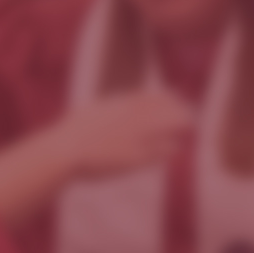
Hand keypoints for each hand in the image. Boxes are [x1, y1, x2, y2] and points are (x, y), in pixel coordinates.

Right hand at [0, 89, 193, 224]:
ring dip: (181, 128)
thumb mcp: (94, 110)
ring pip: (173, 127)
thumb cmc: (73, 133)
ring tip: (185, 131)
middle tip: (189, 118)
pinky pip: (166, 150)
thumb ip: (114, 106)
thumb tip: (126, 102)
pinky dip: (171, 149)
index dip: (170, 99)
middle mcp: (134, 116)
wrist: (64, 152)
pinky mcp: (139, 156)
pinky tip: (172, 150)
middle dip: (182, 112)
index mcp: (122, 104)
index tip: (177, 102)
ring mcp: (138, 136)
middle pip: (170, 109)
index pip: (157, 96)